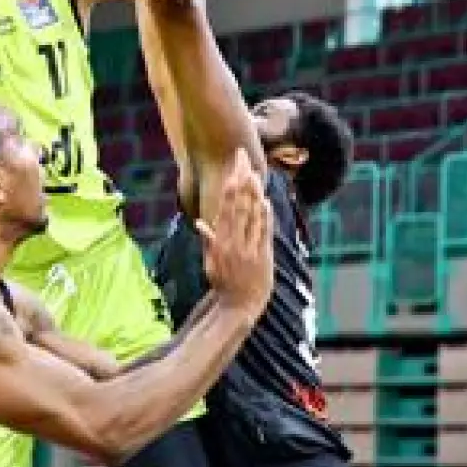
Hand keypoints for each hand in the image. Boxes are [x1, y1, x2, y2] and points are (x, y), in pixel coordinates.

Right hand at [197, 149, 271, 315]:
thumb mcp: (211, 263)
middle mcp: (234, 242)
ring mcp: (250, 249)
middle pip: (239, 205)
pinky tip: (265, 201)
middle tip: (244, 160)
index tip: (233, 168)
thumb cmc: (223, 284)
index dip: (230, 185)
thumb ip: (209, 241)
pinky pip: (264, 231)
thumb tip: (201, 224)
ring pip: (253, 215)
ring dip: (254, 192)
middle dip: (242, 180)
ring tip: (255, 173)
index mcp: (221, 242)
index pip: (226, 207)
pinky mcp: (263, 256)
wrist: (238, 306)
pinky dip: (265, 215)